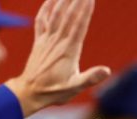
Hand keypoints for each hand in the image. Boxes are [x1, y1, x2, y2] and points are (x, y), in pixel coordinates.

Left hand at [5, 0, 109, 116]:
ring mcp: (47, 40)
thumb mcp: (75, 88)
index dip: (85, 11)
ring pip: (55, 15)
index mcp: (68, 50)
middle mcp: (57, 42)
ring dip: (63, 0)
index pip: (79, 26)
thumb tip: (107, 71)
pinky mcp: (39, 41)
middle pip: (68, 16)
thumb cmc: (54, 91)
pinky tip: (50, 0)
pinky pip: (42, 20)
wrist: (29, 92)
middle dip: (77, 1)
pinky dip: (46, 8)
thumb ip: (90, 78)